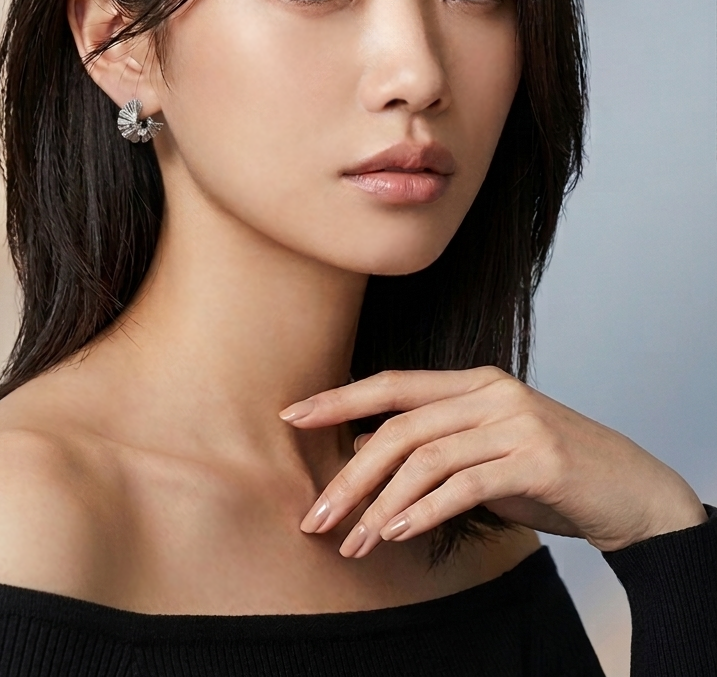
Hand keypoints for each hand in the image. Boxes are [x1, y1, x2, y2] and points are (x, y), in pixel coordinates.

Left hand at [280, 367, 705, 558]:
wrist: (631, 491)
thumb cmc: (548, 473)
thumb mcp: (484, 449)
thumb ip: (434, 443)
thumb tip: (363, 451)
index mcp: (472, 381)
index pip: (392, 384)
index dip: (339, 398)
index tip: (293, 416)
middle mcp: (489, 392)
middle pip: (399, 428)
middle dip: (350, 476)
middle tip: (316, 517)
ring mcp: (515, 422)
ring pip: (425, 459)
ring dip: (382, 507)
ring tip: (355, 543)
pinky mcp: (537, 459)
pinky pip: (465, 484)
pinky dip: (425, 510)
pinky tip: (399, 532)